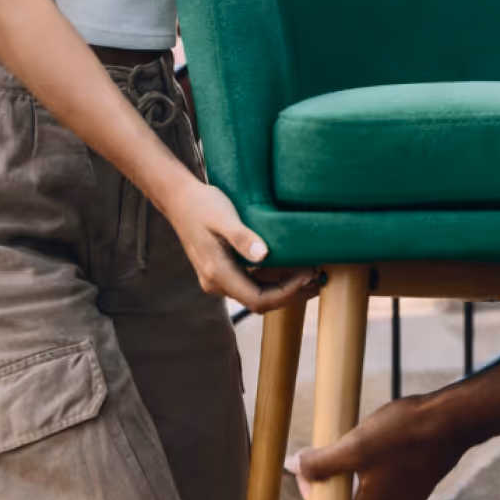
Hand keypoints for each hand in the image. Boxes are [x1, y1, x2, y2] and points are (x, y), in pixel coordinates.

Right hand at [161, 179, 321, 312]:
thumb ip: (242, 237)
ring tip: (314, 272)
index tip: (309, 276)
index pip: (258, 299)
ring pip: (258, 292)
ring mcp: (220, 278)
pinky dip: (275, 277)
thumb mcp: (224, 217)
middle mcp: (217, 282)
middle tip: (320, 278)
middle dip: (292, 292)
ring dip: (286, 286)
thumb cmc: (202, 205)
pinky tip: (295, 265)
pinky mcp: (225, 270)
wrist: (180, 199)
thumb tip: (264, 255)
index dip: (287, 293)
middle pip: (261, 301)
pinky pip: (254, 281)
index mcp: (217, 273)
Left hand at [298, 393, 469, 499]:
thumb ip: (323, 461)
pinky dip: (380, 463)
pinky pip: (393, 477)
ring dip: (359, 470)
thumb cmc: (405, 434)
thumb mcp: (356, 445)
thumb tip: (295, 467)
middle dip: (337, 481)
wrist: (454, 420)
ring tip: (356, 440)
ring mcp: (412, 494)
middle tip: (330, 451)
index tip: (311, 471)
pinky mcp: (423, 477)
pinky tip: (384, 438)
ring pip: (374, 489)